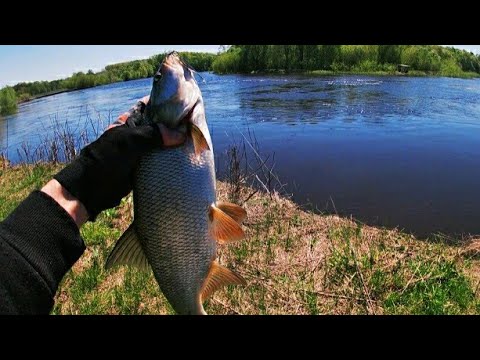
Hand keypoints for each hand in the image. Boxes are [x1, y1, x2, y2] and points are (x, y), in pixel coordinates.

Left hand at [47, 98, 185, 223]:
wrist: (90, 190)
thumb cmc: (105, 160)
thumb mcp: (128, 142)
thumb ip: (152, 135)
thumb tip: (180, 135)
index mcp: (130, 121)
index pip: (152, 107)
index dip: (168, 105)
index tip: (187, 107)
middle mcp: (136, 134)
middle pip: (160, 126)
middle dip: (176, 127)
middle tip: (196, 128)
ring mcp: (140, 152)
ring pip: (162, 145)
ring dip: (175, 146)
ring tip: (195, 144)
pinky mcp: (143, 168)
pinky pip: (160, 161)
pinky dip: (171, 161)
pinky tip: (185, 161)